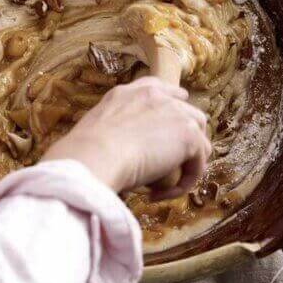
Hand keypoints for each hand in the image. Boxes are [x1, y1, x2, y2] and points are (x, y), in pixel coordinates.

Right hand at [42, 77, 210, 198]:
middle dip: (185, 139)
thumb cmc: (84, 154)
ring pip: (199, 140)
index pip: (161, 89)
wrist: (93, 156)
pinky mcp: (189, 135)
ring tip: (165, 185)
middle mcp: (156, 96)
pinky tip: (161, 193)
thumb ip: (115, 133)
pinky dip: (185, 181)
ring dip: (187, 164)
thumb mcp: (97, 131)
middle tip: (170, 166)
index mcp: (130, 92)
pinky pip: (198, 163)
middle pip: (189, 114)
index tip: (172, 125)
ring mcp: (176, 112)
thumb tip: (119, 155)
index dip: (172, 105)